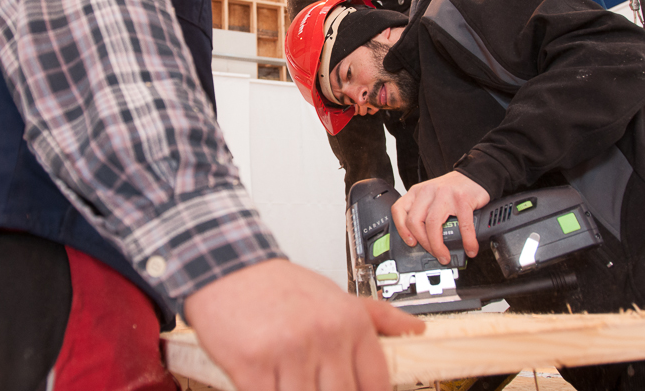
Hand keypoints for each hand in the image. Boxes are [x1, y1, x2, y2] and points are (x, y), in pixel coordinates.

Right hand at [183, 258, 424, 390]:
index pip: (375, 385)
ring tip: (290, 380)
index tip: (352, 390)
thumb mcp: (335, 295)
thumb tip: (417, 330)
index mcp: (350, 322)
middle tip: (315, 382)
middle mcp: (324, 336)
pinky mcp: (252, 365)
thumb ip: (377, 316)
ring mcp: (288, 351)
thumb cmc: (280, 286)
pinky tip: (268, 383)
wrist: (227, 265)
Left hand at [391, 171, 489, 263]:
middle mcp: (428, 192)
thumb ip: (424, 212)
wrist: (475, 175)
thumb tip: (422, 241)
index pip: (399, 210)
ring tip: (445, 256)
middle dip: (423, 243)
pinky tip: (470, 248)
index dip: (401, 229)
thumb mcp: (431, 196)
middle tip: (433, 253)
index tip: (410, 243)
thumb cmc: (452, 189)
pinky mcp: (462, 199)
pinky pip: (462, 225)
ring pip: (433, 225)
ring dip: (438, 246)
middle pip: (415, 222)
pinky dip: (467, 241)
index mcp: (417, 192)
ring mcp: (445, 195)